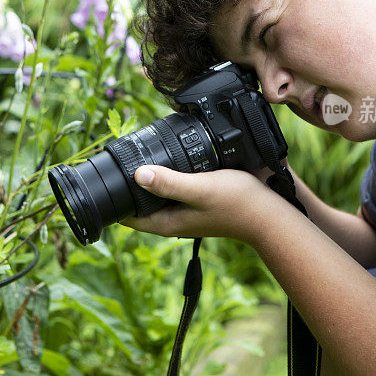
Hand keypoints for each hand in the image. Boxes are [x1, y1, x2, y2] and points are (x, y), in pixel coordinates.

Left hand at [121, 164, 286, 243]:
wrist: (269, 211)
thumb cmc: (237, 203)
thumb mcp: (199, 189)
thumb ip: (169, 183)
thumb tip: (137, 174)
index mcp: (166, 223)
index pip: (126, 216)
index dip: (113, 198)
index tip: (106, 175)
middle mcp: (172, 219)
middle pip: (138, 202)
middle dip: (127, 184)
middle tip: (119, 156)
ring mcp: (184, 210)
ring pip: (155, 193)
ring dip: (147, 177)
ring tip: (138, 153)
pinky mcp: (196, 200)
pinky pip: (172, 187)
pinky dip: (167, 174)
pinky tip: (170, 157)